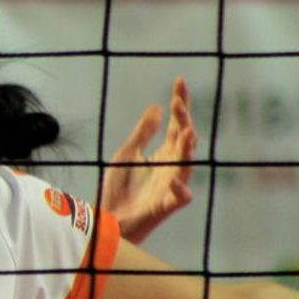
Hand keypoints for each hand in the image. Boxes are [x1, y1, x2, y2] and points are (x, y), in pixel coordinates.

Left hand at [102, 77, 196, 244]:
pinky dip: (180, 190)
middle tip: (178, 102)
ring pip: (187, 164)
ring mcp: (172, 184)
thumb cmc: (120, 188)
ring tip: (188, 131)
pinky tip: (175, 181)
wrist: (110, 217)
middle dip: (183, 120)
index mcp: (164, 152)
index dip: (180, 102)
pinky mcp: (167, 205)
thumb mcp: (127, 153)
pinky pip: (181, 197)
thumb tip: (156, 107)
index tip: (180, 80)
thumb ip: (143, 132)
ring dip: (188, 149)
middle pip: (184, 138)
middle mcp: (172, 165)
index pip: (177, 123)